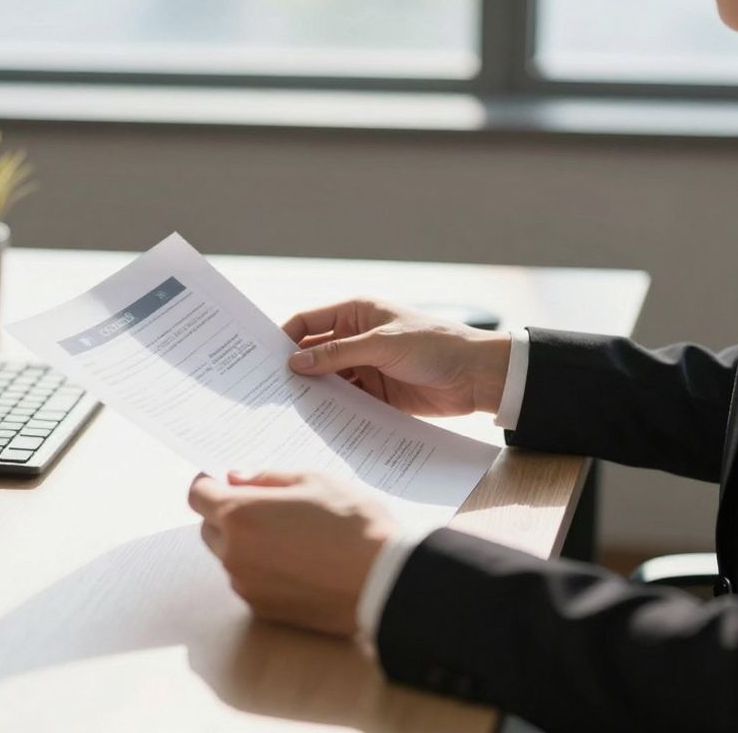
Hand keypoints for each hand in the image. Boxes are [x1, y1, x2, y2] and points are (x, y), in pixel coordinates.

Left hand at [188, 471, 396, 636]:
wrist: (384, 580)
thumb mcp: (313, 481)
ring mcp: (246, 586)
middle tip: (265, 507)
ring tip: (289, 537)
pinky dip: (261, 570)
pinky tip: (298, 563)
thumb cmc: (352, 522)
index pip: (197, 496)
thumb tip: (235, 478)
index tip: (225, 481)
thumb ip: (266, 478)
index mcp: (240, 515)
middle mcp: (234, 553)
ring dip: (245, 544)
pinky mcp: (263, 610)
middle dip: (227, 514)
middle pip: (209, 528)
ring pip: (230, 557)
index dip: (209, 484)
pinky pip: (249, 582)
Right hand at [282, 299, 510, 416]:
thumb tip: (295, 362)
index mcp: (355, 313)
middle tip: (267, 391)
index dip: (284, 339)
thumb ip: (338, 354)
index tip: (261, 360)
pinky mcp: (375, 395)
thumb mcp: (382, 344)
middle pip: (313, 354)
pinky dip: (333, 411)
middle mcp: (355, 338)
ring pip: (327, 381)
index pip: (307, 322)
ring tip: (287, 412)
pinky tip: (316, 424)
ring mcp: (364, 368)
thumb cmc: (434, 346)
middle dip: (294, 370)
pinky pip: (346, 402)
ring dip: (312, 394)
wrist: (476, 376)